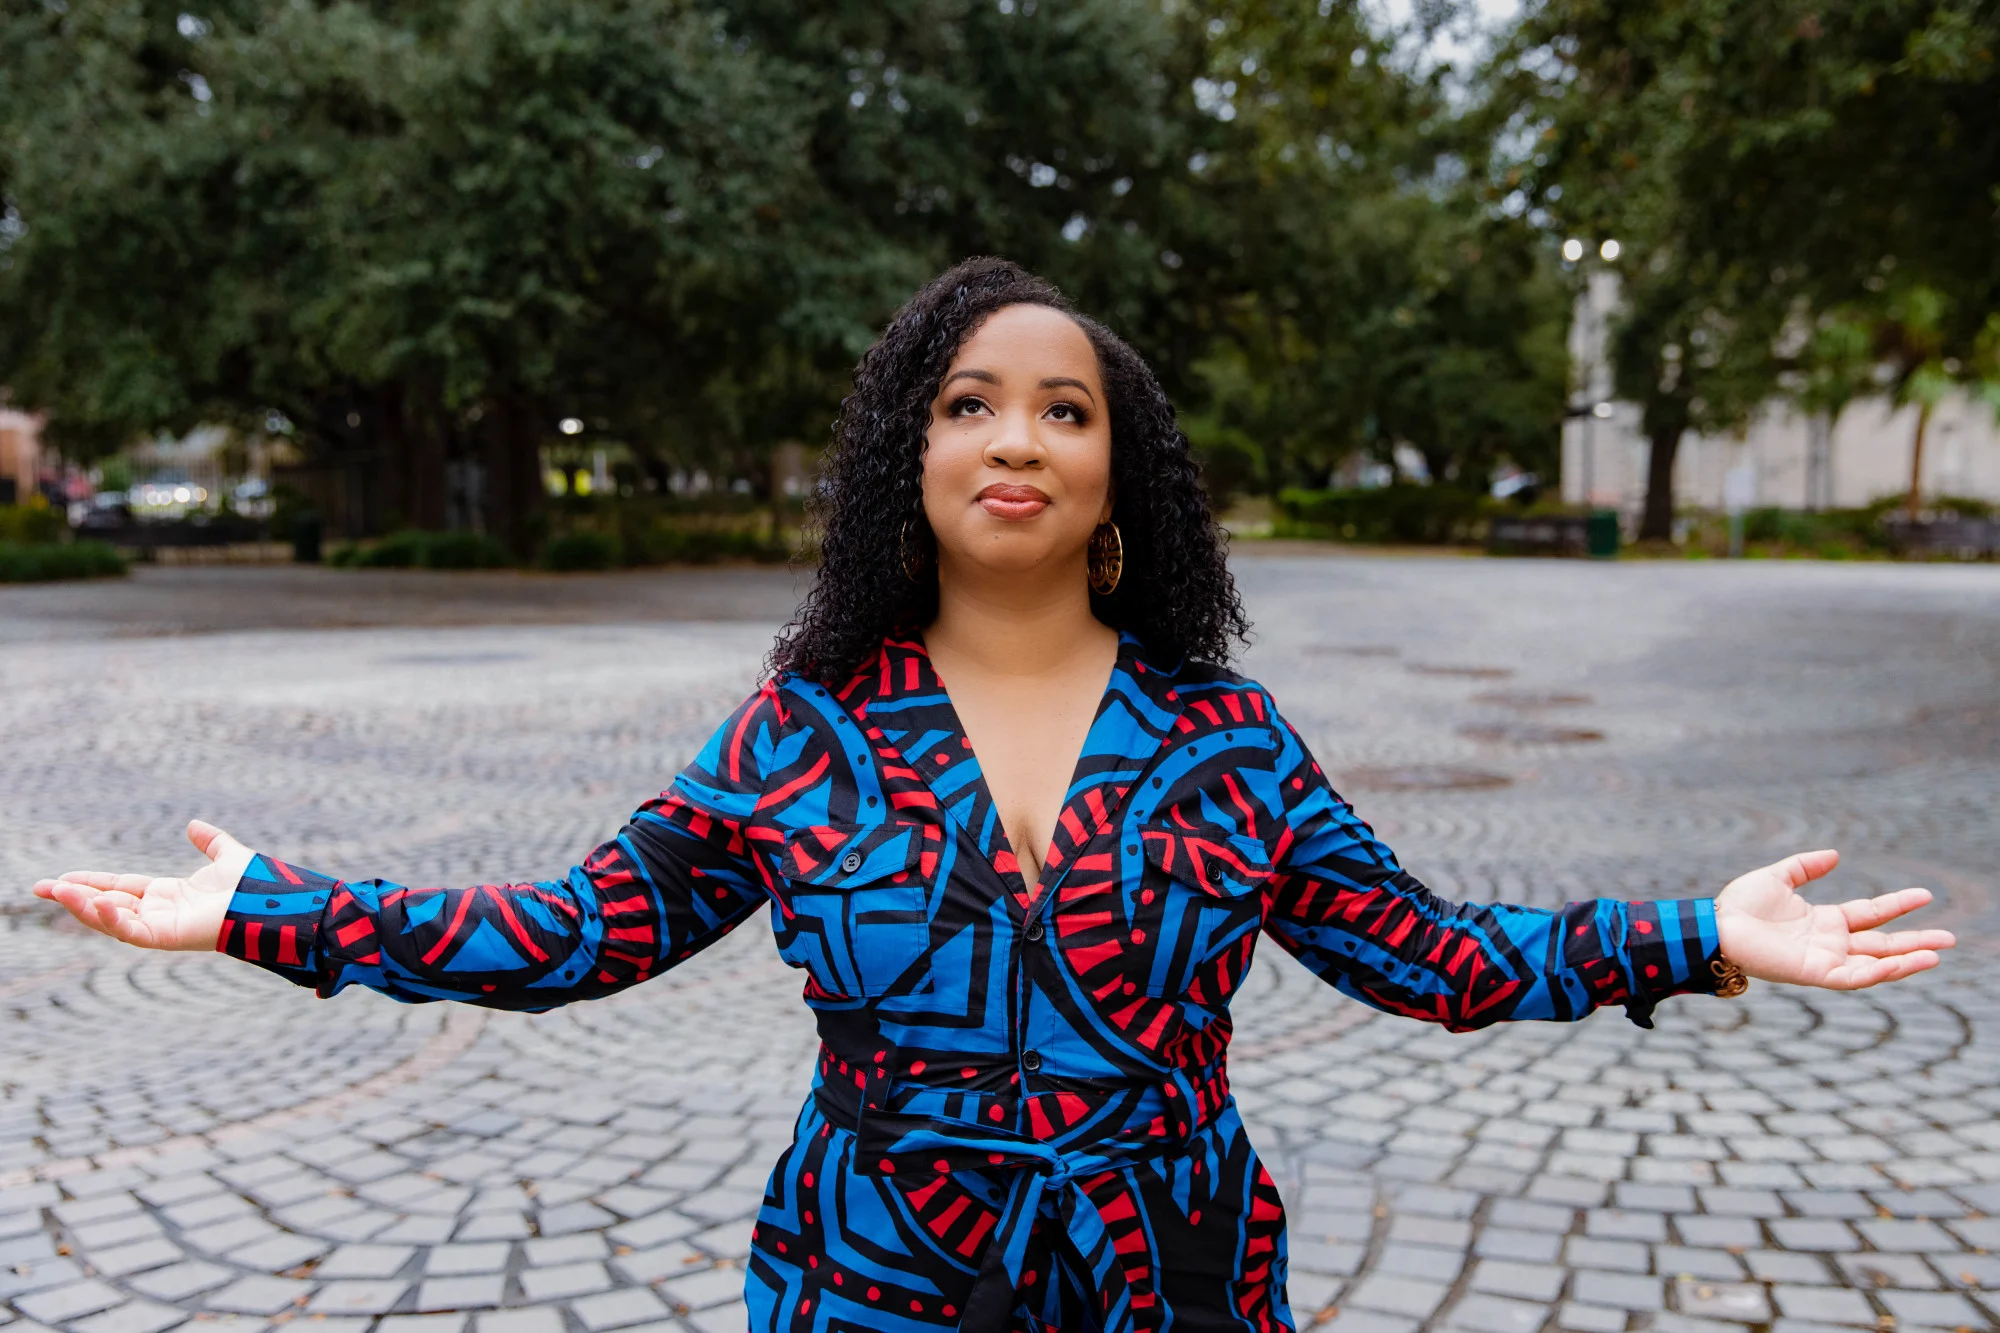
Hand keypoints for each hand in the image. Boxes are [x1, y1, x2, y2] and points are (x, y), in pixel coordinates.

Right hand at [31, 820, 253, 950]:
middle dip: (74, 897)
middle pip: (107, 904)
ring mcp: (160, 926)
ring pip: (111, 919)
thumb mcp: (227, 855)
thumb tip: (193, 825)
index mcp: (168, 894)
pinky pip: (130, 931)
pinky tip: (95, 904)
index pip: (120, 887)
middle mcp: (160, 912)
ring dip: (83, 907)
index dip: (91, 882)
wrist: (273, 902)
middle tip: (42, 887)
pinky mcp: (165, 937)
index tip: (60, 878)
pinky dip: (111, 919)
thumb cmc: (255, 885)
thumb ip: (210, 842)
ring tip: (57, 892)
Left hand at [1713, 849, 1954, 989]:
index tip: (1926, 895)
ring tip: (1937, 954)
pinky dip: (1878, 971)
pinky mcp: (1815, 974)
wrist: (1717, 926)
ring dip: (1906, 960)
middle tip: (1951, 940)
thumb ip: (1805, 866)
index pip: (1871, 914)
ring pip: (1875, 964)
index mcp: (1824, 921)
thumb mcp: (1777, 877)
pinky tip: (1901, 962)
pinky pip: (1853, 976)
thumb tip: (1836, 855)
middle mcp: (1830, 943)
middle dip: (1916, 941)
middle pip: (1883, 944)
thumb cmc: (1739, 906)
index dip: (1898, 905)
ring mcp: (1825, 960)